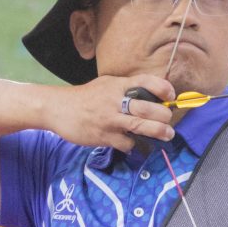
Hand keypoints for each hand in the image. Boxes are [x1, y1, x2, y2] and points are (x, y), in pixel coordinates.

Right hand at [38, 74, 182, 151]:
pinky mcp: (103, 136)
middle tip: (169, 120)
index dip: (162, 88)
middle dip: (163, 115)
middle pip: (146, 107)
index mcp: (117, 85)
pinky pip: (125, 142)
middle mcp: (114, 100)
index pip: (145, 81)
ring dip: (158, 131)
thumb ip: (127, 88)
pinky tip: (131, 142)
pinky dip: (132, 144)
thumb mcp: (106, 84)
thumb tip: (152, 96)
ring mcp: (109, 119)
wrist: (57, 108)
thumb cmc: (86, 97)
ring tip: (167, 134)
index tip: (170, 95)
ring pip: (140, 125)